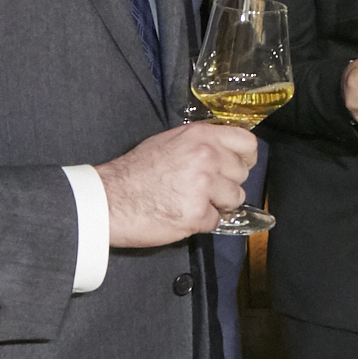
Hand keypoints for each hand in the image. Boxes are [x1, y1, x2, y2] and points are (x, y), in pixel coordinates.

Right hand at [99, 123, 257, 248]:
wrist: (110, 198)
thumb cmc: (134, 171)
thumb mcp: (170, 141)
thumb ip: (201, 144)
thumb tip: (224, 153)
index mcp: (201, 136)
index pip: (247, 143)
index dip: (245, 158)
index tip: (237, 166)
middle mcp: (207, 157)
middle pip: (242, 174)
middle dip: (226, 185)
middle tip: (203, 189)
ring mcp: (203, 186)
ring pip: (234, 199)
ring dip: (217, 205)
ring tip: (190, 201)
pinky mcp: (197, 213)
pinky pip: (215, 221)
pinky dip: (201, 222)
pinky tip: (180, 214)